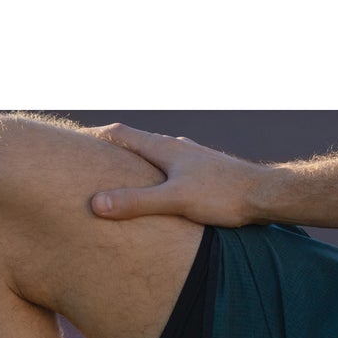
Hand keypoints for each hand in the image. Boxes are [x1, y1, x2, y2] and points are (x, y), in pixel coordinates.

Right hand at [87, 123, 266, 227]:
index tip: (71, 144)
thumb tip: (96, 203)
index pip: (120, 133)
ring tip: (121, 178)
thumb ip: (136, 203)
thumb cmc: (223, 196)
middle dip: (111, 151)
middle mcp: (176, 147)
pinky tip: (163, 191)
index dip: (94, 138)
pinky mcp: (205, 173)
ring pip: (155, 156)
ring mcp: (192, 159)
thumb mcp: (175, 201)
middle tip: (89, 162)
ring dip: (135, 163)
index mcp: (164, 148)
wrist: (266, 195)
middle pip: (136, 142)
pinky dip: (156, 176)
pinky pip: (171, 169)